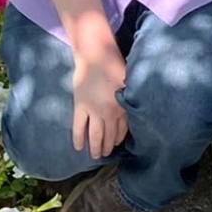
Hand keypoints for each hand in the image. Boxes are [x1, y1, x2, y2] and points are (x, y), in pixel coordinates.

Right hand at [69, 38, 127, 159]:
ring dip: (95, 147)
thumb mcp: (128, 83)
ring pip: (95, 135)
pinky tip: (79, 147)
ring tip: (95, 156)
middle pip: (109, 135)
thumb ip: (128, 99)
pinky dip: (78, 139)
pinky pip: (78, 127)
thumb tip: (133, 109)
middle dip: (108, 147)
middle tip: (106, 154)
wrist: (96, 55)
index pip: (122, 129)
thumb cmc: (115, 65)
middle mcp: (108, 112)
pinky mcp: (80, 107)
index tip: (118, 144)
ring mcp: (93, 111)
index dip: (120, 138)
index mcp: (122, 106)